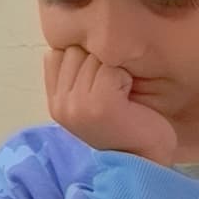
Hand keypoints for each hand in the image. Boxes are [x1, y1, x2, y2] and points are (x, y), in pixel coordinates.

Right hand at [43, 47, 176, 165]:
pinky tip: (129, 99)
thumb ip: (75, 74)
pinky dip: (126, 79)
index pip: (58, 52)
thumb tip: (73, 37)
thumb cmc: (125, 126)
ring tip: (122, 96)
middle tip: (115, 92)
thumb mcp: (90, 98)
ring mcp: (77, 105)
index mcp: (55, 101)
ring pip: (94, 57)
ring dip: (115, 70)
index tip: (101, 83)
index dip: (84, 59)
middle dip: (100, 62)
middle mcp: (60, 104)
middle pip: (76, 50)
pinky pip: (111, 69)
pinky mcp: (98, 105)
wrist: (144, 161)